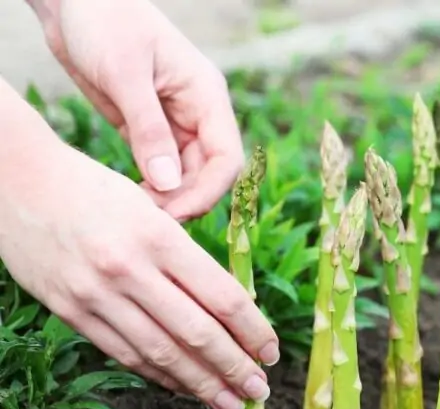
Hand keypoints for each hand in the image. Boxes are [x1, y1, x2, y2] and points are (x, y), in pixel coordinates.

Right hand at [0, 140, 278, 408]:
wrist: (16, 181)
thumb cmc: (95, 190)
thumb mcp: (151, 210)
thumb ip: (185, 260)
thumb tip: (229, 312)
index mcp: (159, 236)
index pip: (222, 297)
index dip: (254, 331)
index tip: (272, 352)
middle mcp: (128, 269)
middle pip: (197, 333)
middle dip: (235, 368)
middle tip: (260, 392)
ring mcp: (96, 295)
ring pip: (161, 353)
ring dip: (201, 384)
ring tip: (229, 403)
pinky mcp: (70, 312)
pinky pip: (125, 354)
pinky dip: (160, 375)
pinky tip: (184, 387)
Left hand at [28, 0, 243, 221]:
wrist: (74, 0)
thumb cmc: (104, 20)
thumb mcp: (125, 74)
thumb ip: (149, 130)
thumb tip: (169, 183)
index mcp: (206, 96)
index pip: (227, 157)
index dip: (209, 192)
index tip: (176, 212)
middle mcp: (198, 113)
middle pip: (209, 174)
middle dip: (185, 200)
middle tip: (149, 219)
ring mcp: (176, 123)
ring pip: (187, 176)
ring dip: (169, 198)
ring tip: (136, 209)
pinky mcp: (152, 130)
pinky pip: (164, 170)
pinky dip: (153, 188)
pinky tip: (132, 195)